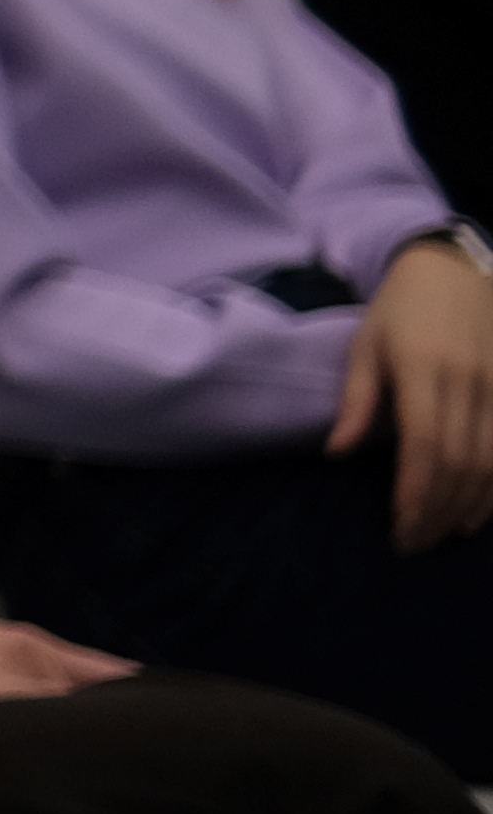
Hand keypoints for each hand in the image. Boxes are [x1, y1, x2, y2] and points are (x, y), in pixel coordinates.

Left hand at [329, 237, 492, 551]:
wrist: (455, 269)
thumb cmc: (399, 310)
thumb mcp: (365, 346)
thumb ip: (357, 401)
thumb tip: (337, 453)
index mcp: (423, 369)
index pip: (425, 445)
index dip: (415, 493)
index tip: (399, 528)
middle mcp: (470, 382)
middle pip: (460, 463)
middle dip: (437, 511)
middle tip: (412, 543)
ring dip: (468, 507)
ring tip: (440, 535)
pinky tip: (477, 514)